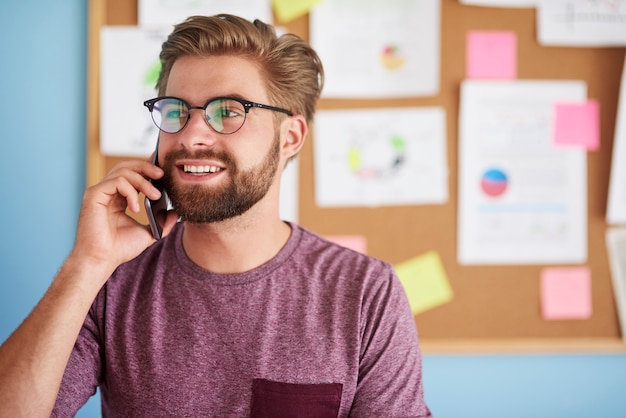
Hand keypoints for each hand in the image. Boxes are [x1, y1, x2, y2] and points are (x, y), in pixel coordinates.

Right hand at [69, 160, 172, 279]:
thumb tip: (176, 212)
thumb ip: (163, 222)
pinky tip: (136, 208)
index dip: (147, 168)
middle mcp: (108, 192)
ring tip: (155, 196)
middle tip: (162, 175)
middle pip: (126, 166)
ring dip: (143, 181)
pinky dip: (131, 192)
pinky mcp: (94, 195)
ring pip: (123, 171)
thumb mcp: (149, 232)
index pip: (133, 174)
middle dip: (146, 167)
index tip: (164, 171)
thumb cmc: (120, 248)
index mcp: (118, 197)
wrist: (102, 260)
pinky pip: (117, 182)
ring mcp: (100, 192)